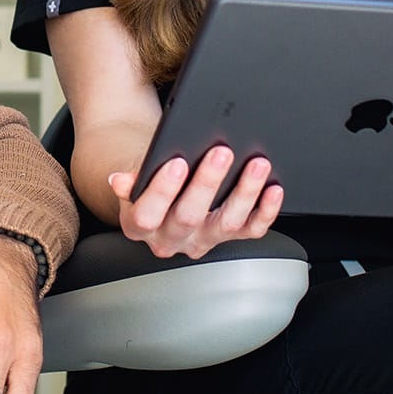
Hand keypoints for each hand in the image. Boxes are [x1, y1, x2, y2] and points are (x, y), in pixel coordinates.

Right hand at [107, 146, 282, 258]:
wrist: (161, 185)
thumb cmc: (149, 172)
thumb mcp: (133, 170)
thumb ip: (130, 176)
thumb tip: (119, 180)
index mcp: (139, 224)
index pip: (147, 214)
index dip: (162, 191)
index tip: (176, 162)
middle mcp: (170, 238)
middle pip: (188, 217)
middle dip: (207, 183)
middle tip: (221, 152)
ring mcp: (201, 241)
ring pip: (225, 224)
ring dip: (244, 193)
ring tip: (256, 164)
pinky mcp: (228, 238)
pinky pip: (250, 231)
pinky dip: (265, 211)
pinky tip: (273, 189)